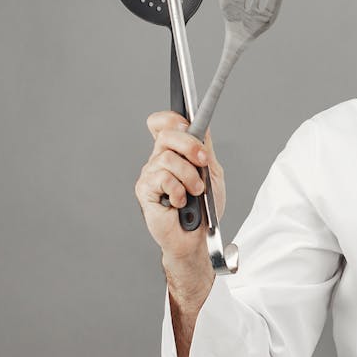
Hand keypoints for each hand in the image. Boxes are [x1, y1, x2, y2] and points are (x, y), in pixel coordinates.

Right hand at [135, 111, 226, 266]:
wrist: (200, 237)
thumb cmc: (205, 208)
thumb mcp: (212, 172)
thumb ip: (205, 148)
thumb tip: (201, 124)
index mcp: (174, 152)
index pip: (162, 123)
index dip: (170, 118)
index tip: (187, 123)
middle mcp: (159, 159)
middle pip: (166, 134)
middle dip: (190, 145)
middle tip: (204, 161)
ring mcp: (150, 174)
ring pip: (168, 158)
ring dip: (189, 176)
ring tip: (195, 192)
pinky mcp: (144, 190)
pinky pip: (163, 178)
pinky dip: (178, 191)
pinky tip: (180, 202)